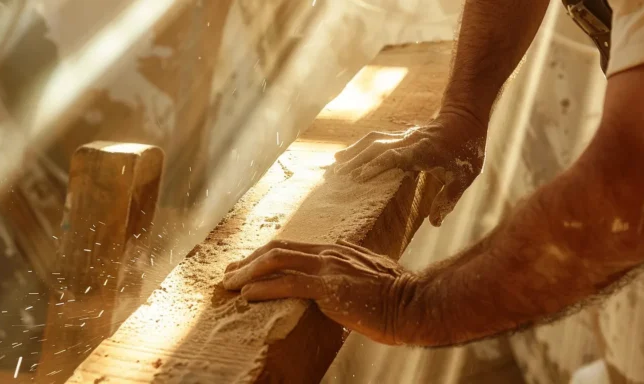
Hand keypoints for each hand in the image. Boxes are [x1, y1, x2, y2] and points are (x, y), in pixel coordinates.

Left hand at [223, 239, 418, 344]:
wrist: (414, 304)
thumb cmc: (399, 296)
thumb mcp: (374, 274)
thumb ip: (356, 266)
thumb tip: (346, 257)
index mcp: (339, 251)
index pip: (294, 248)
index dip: (267, 256)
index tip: (248, 266)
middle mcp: (330, 253)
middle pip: (278, 249)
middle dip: (249, 260)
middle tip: (228, 272)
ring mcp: (328, 267)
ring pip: (276, 261)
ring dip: (248, 272)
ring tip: (229, 284)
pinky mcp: (328, 287)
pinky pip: (287, 283)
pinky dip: (262, 287)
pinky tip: (247, 295)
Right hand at [333, 114, 485, 225]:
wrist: (466, 116)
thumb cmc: (467, 148)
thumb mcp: (464, 177)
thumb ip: (448, 199)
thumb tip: (434, 223)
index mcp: (422, 151)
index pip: (393, 157)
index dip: (374, 166)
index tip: (357, 178)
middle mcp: (409, 141)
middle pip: (376, 147)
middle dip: (355, 160)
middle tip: (336, 175)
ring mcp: (404, 136)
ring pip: (373, 140)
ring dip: (354, 151)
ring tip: (335, 163)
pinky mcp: (401, 136)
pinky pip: (377, 139)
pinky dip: (361, 147)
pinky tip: (350, 154)